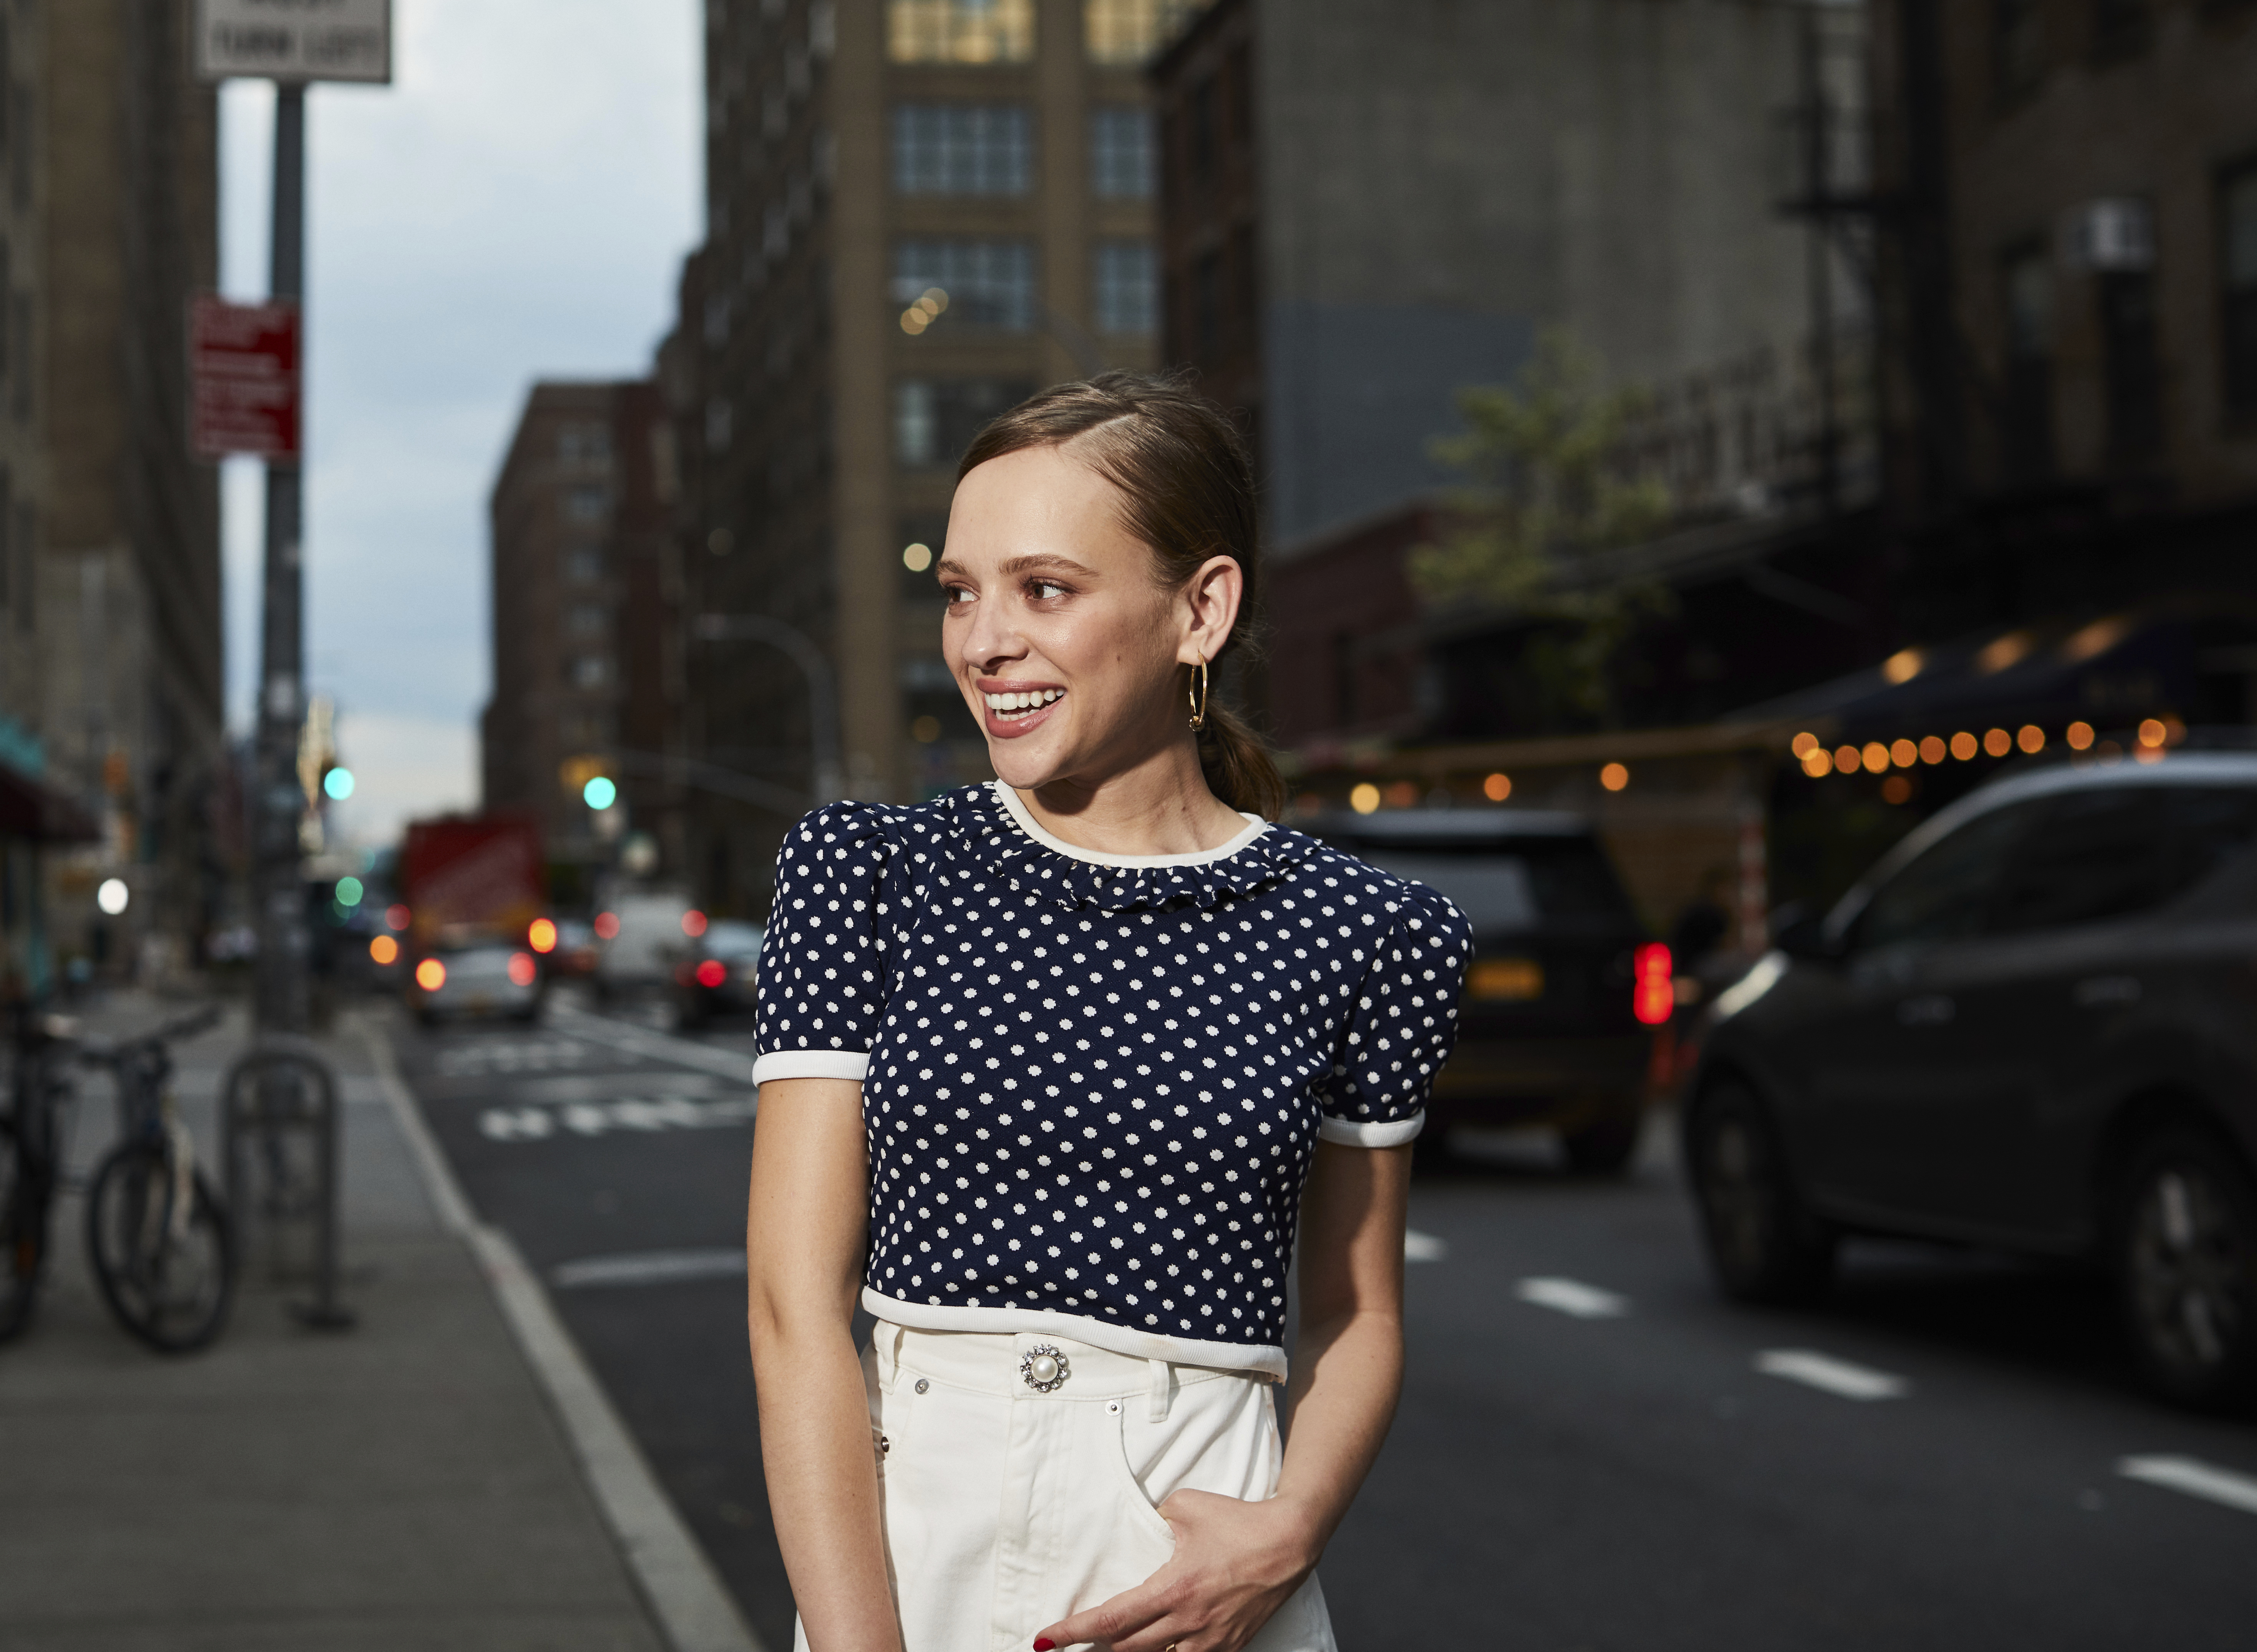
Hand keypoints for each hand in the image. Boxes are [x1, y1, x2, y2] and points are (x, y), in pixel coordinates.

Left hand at [1030, 1488, 1318, 1651]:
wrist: (1290, 1541)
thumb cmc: (1238, 1521)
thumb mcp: (1186, 1506)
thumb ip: (1156, 1517)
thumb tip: (1145, 1524)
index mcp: (1172, 1590)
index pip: (1111, 1620)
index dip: (1074, 1632)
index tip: (1046, 1640)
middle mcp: (1188, 1623)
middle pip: (1127, 1651)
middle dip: (1094, 1650)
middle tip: (1069, 1645)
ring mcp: (1210, 1640)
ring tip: (1110, 1646)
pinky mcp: (1230, 1645)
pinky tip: (1159, 1647)